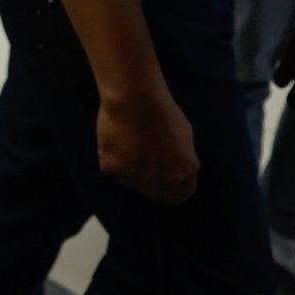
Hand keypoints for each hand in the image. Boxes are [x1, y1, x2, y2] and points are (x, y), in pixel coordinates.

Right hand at [96, 87, 198, 202]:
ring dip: (128, 168)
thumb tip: (173, 166)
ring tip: (126, 141)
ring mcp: (138, 177)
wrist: (136, 98)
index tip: (162, 184)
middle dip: (148, 182)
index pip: (179, 197)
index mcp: (184, 172)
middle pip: (154, 194)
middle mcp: (163, 180)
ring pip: (130, 181)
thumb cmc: (161, 110)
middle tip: (140, 162)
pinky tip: (113, 138)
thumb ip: (180, 159)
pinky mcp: (114, 170)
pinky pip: (110, 168)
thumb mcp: (184, 137)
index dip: (170, 191)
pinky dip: (110, 157)